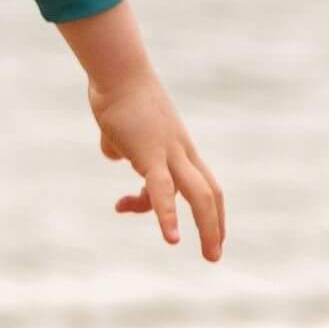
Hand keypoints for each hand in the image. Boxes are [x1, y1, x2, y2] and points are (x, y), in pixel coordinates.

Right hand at [90, 69, 224, 260]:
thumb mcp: (120, 126)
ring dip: (209, 228)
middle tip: (214, 254)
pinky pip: (163, 191)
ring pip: (200, 195)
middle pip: (210, 193)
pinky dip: (169, 215)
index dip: (205, 210)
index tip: (194, 231)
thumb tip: (113, 153)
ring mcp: (169, 152)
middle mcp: (180, 151)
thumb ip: (120, 143)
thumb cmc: (117, 92)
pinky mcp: (150, 154)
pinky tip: (170, 238)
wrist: (117, 71)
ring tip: (210, 257)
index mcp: (176, 146)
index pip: (199, 183)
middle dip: (215, 226)